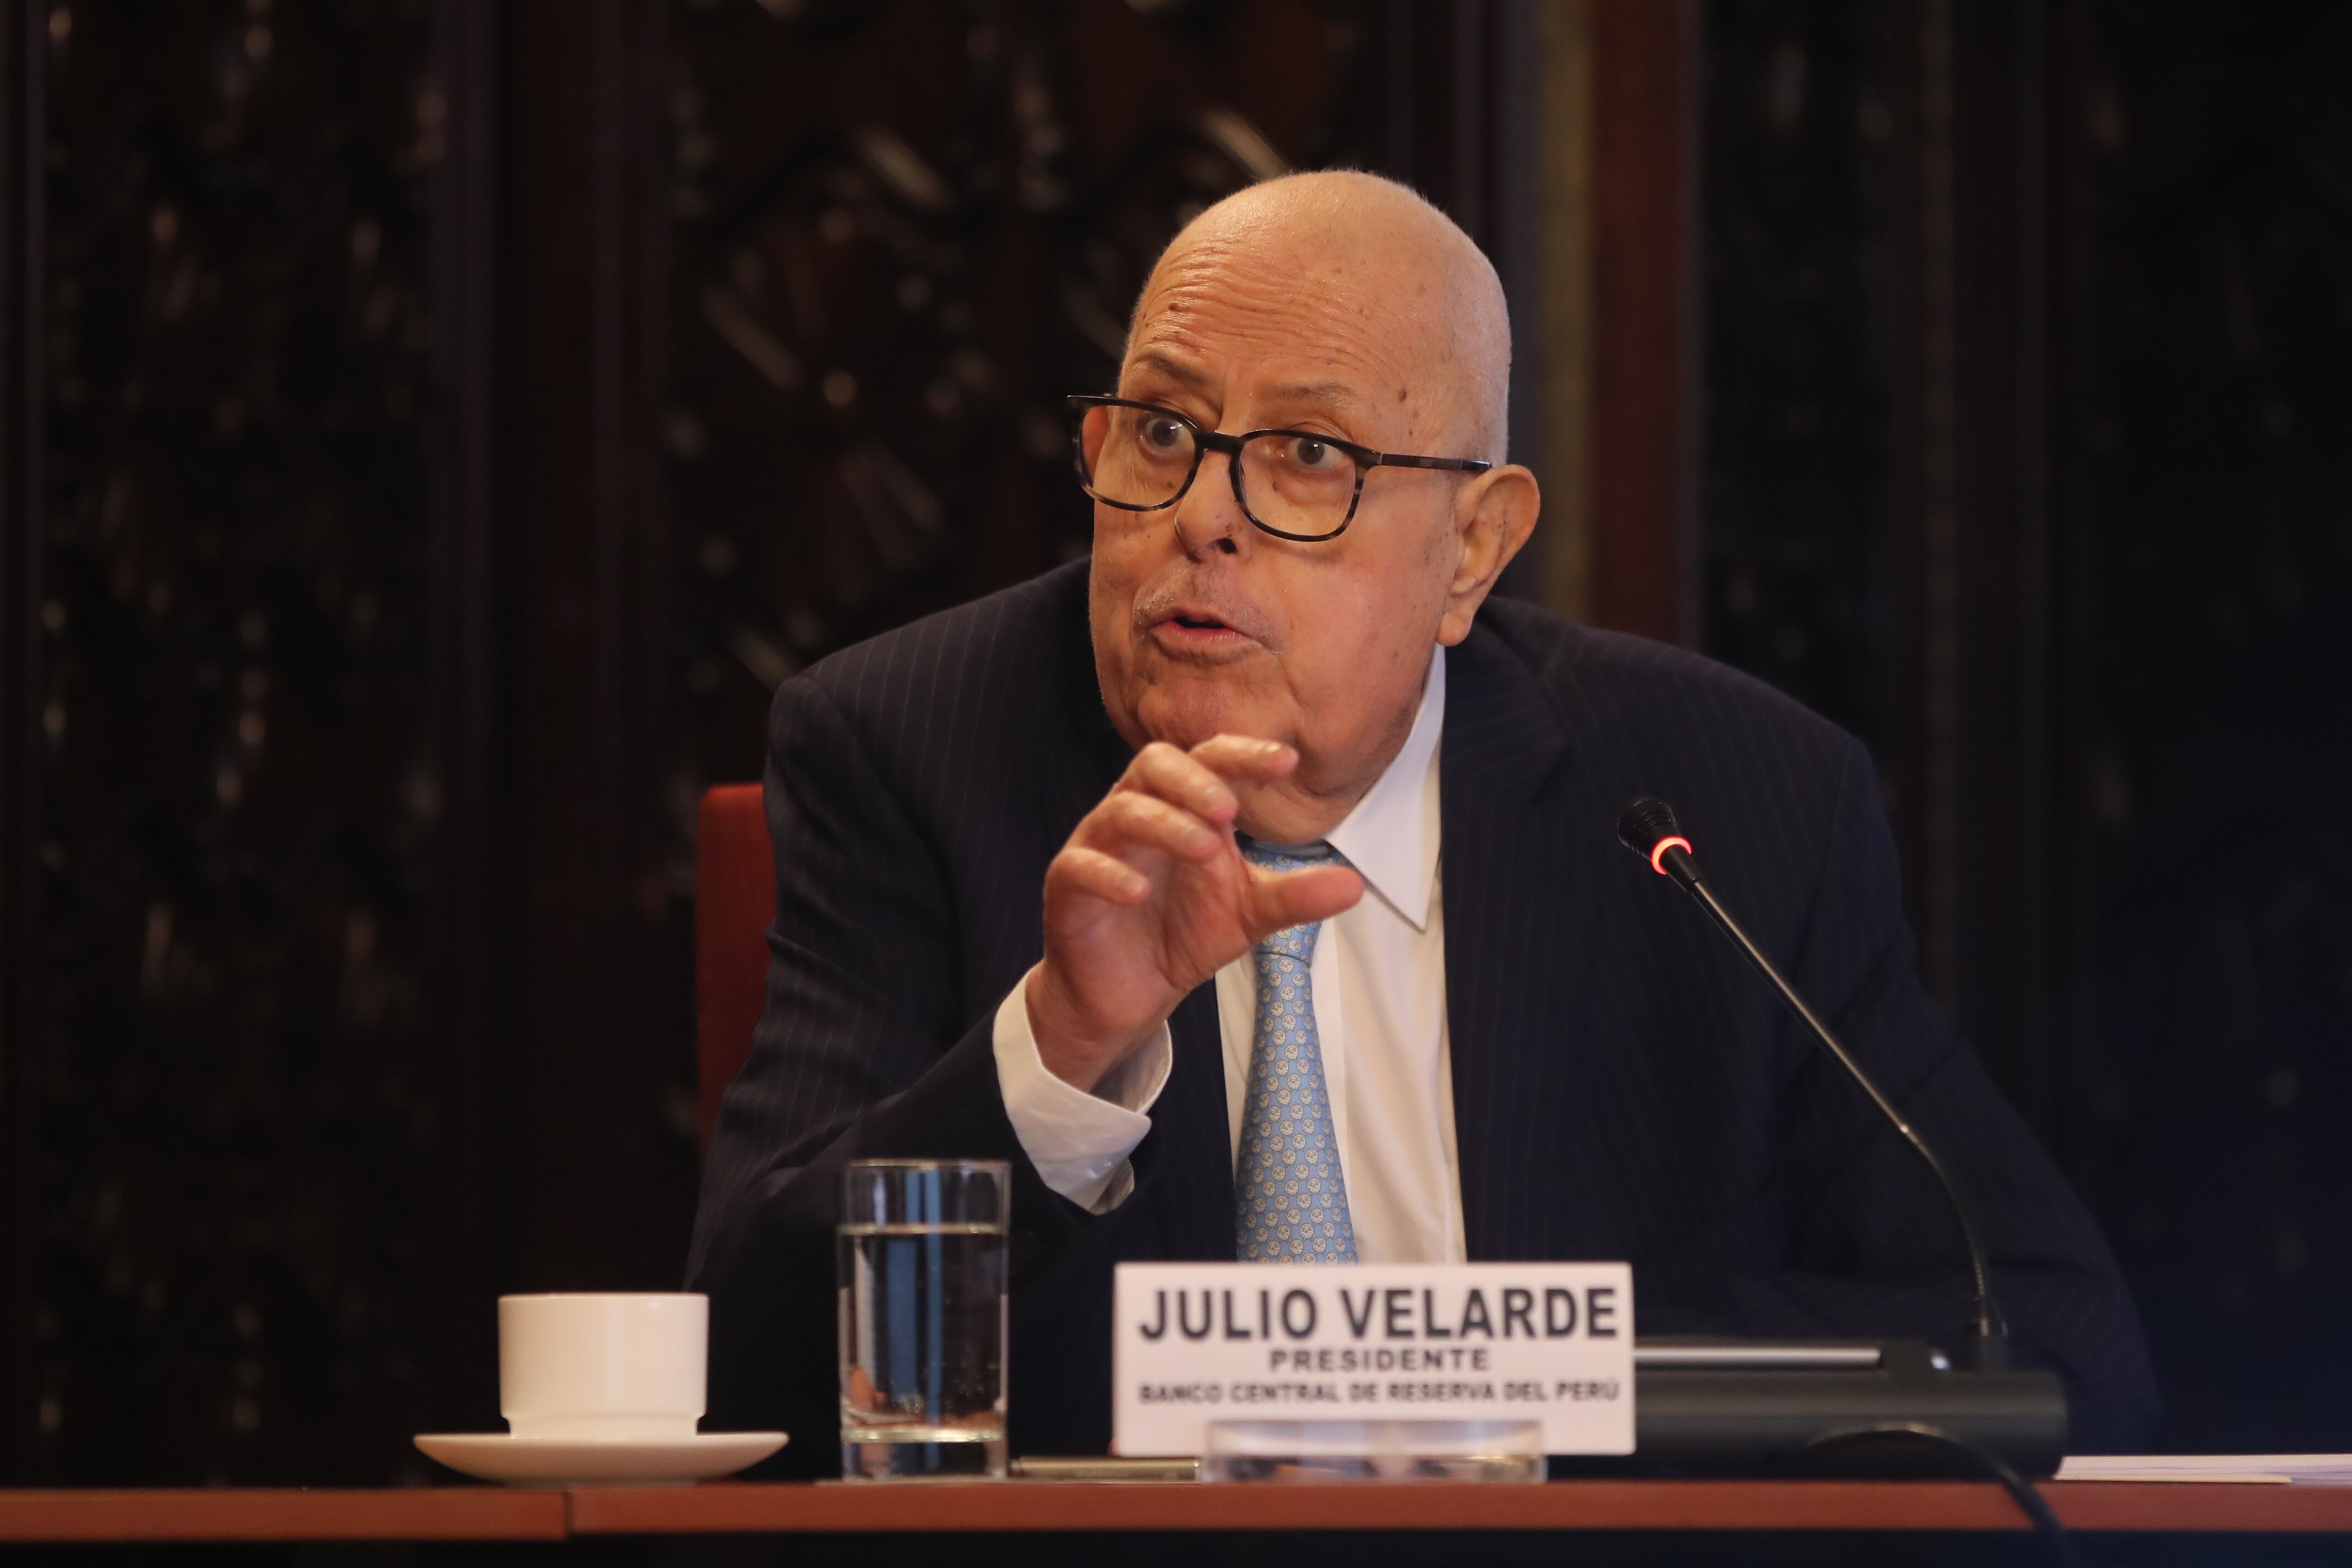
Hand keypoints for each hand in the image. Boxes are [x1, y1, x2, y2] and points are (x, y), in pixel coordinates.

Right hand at [1024, 736, 1363, 1092]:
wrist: (1127, 992)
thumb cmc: (1181, 933)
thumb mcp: (1248, 914)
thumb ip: (1295, 896)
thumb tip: (1356, 886)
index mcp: (1183, 808)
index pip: (1211, 759)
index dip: (1244, 754)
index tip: (1287, 762)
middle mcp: (1138, 814)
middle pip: (1154, 763)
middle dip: (1195, 780)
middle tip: (1231, 810)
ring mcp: (1099, 847)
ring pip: (1120, 810)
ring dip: (1164, 823)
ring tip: (1202, 849)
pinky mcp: (1068, 887)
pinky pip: (1080, 866)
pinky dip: (1109, 874)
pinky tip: (1138, 891)